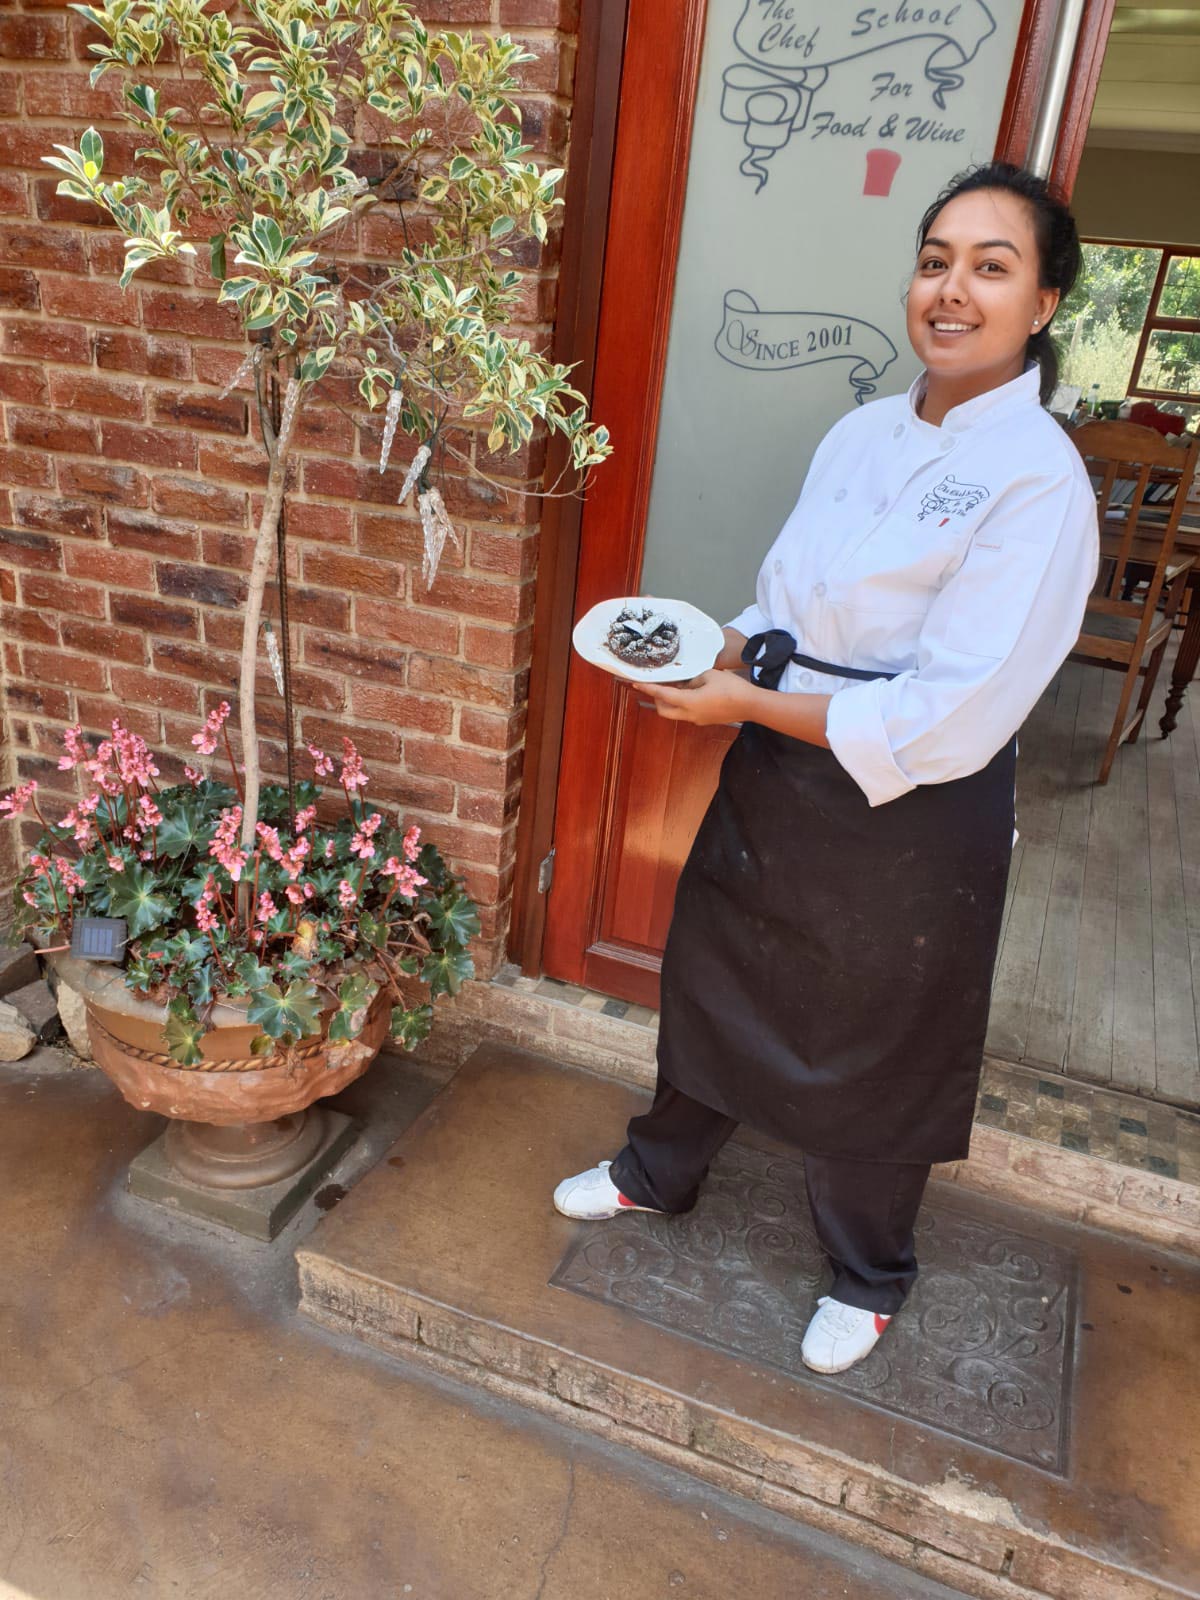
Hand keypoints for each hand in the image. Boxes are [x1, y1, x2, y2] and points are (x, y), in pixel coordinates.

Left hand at [641, 669, 755, 725]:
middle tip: (659, 685)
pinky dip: (683, 704)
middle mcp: (689, 714)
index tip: (636, 683)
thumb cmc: (732, 688)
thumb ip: (693, 679)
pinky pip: (687, 713)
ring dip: (671, 701)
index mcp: (689, 702)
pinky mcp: (705, 720)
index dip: (648, 688)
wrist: (751, 705)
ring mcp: (697, 720)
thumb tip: (686, 683)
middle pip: (663, 710)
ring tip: (677, 686)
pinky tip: (691, 692)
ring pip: (675, 712)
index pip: (662, 695)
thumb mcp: (709, 675)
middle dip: (657, 698)